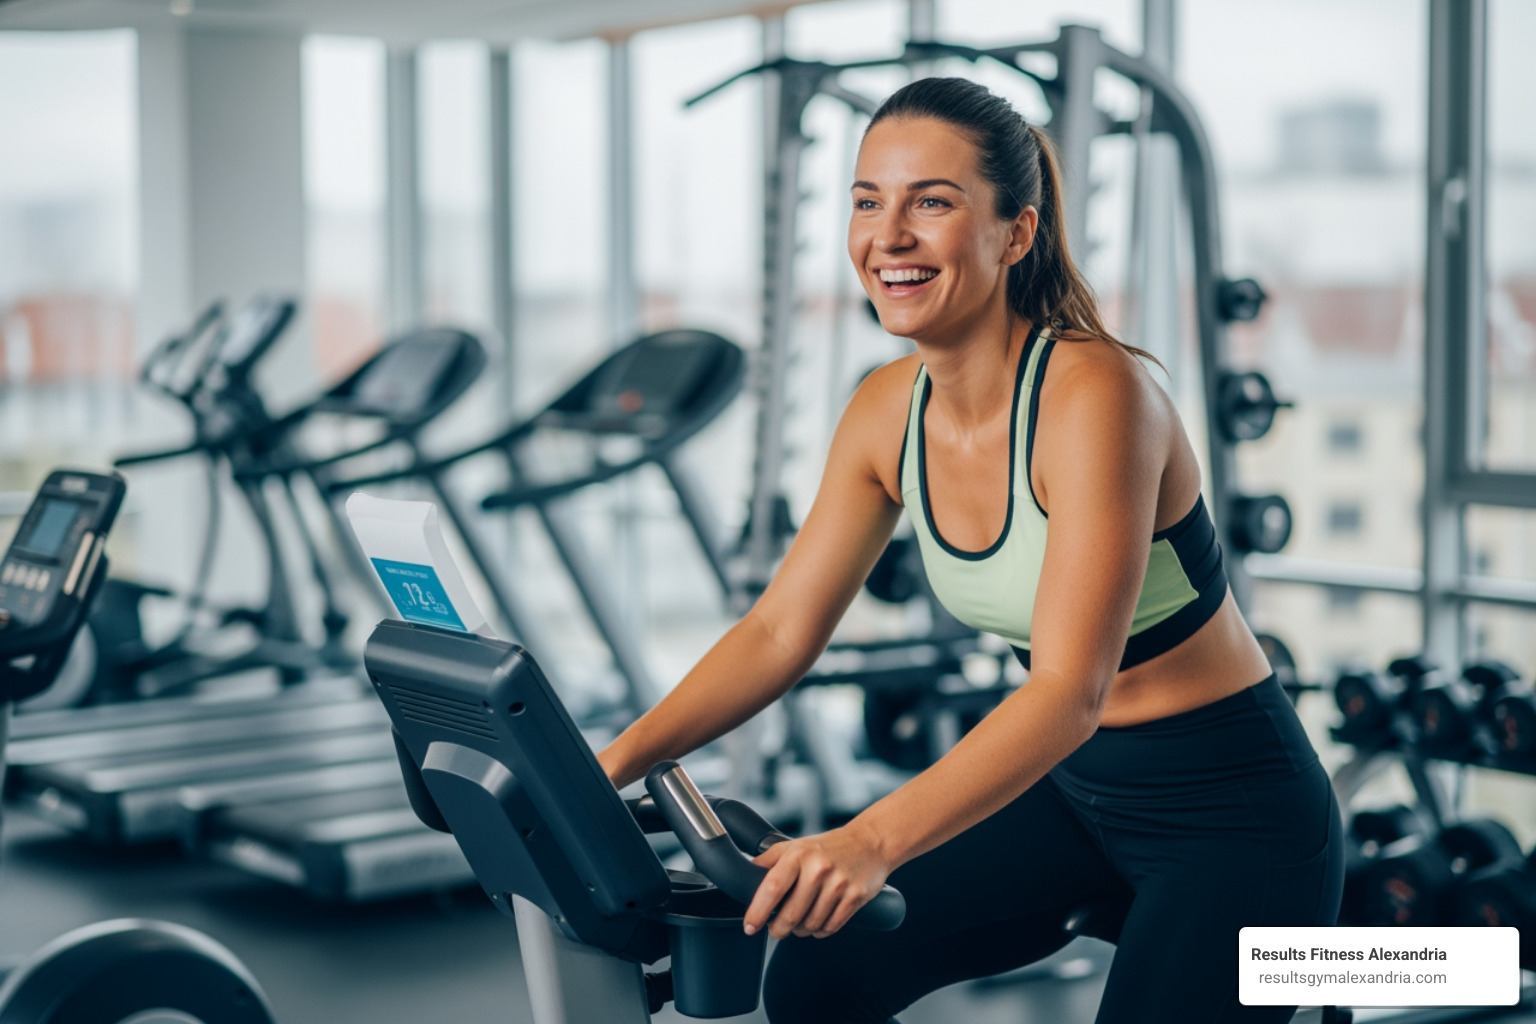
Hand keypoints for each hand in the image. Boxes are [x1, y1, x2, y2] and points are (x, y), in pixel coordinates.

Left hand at [743, 820, 891, 938]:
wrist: (870, 843)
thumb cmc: (828, 847)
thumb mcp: (796, 846)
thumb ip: (769, 860)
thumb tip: (745, 875)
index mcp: (799, 854)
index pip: (773, 887)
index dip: (758, 911)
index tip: (750, 926)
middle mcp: (818, 868)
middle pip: (791, 914)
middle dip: (779, 929)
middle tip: (776, 929)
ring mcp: (839, 884)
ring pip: (810, 925)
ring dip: (801, 930)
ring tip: (800, 922)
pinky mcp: (855, 897)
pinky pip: (830, 928)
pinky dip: (820, 931)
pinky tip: (818, 922)